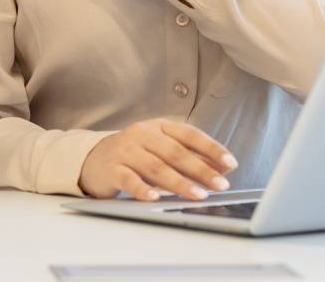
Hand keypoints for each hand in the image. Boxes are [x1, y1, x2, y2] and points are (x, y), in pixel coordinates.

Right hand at [80, 119, 237, 201]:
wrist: (94, 159)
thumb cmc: (135, 155)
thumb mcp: (162, 150)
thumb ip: (190, 157)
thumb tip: (222, 169)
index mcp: (158, 127)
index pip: (188, 134)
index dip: (210, 148)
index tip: (230, 163)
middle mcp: (142, 134)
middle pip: (174, 151)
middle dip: (200, 168)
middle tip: (220, 184)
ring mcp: (126, 150)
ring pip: (155, 166)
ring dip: (179, 182)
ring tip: (198, 195)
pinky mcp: (112, 168)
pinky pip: (128, 179)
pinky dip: (142, 188)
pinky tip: (154, 198)